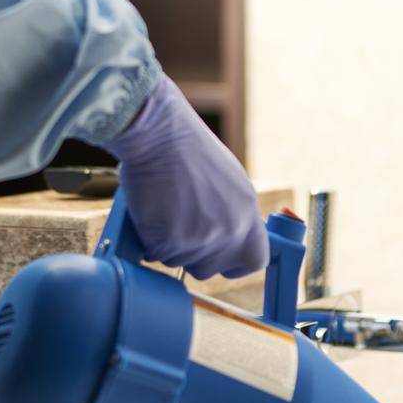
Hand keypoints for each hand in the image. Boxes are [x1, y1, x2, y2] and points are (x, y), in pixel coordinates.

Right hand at [102, 75, 268, 279]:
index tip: (220, 256)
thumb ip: (233, 213)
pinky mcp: (169, 242)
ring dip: (168, 244)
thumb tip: (228, 238)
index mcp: (248, 214)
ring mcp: (200, 239)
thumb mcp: (228, 182)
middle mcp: (230, 231)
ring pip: (179, 262)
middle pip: (210, 268)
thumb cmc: (187, 149)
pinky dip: (148, 238)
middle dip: (192, 254)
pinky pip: (155, 255)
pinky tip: (150, 210)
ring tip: (165, 207)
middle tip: (178, 223)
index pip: (254, 261)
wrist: (158, 134)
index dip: (234, 261)